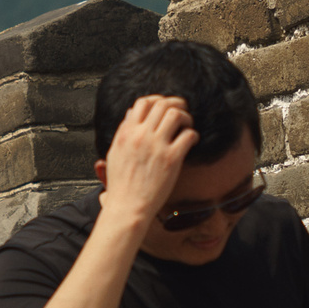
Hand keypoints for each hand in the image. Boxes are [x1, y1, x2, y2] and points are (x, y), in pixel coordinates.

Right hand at [98, 95, 197, 230]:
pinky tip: (192, 141)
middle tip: (183, 112)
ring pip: (176, 114)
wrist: (127, 206)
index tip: (164, 106)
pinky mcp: (171, 159)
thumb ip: (123, 131)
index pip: (143, 102)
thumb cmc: (121, 184)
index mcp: (127, 133)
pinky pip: (188, 135)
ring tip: (188, 126)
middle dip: (176, 104)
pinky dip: (193, 135)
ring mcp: (157, 146)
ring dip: (186, 117)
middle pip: (162, 104)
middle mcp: (141, 135)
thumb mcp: (115, 152)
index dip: (157, 100)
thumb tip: (132, 113)